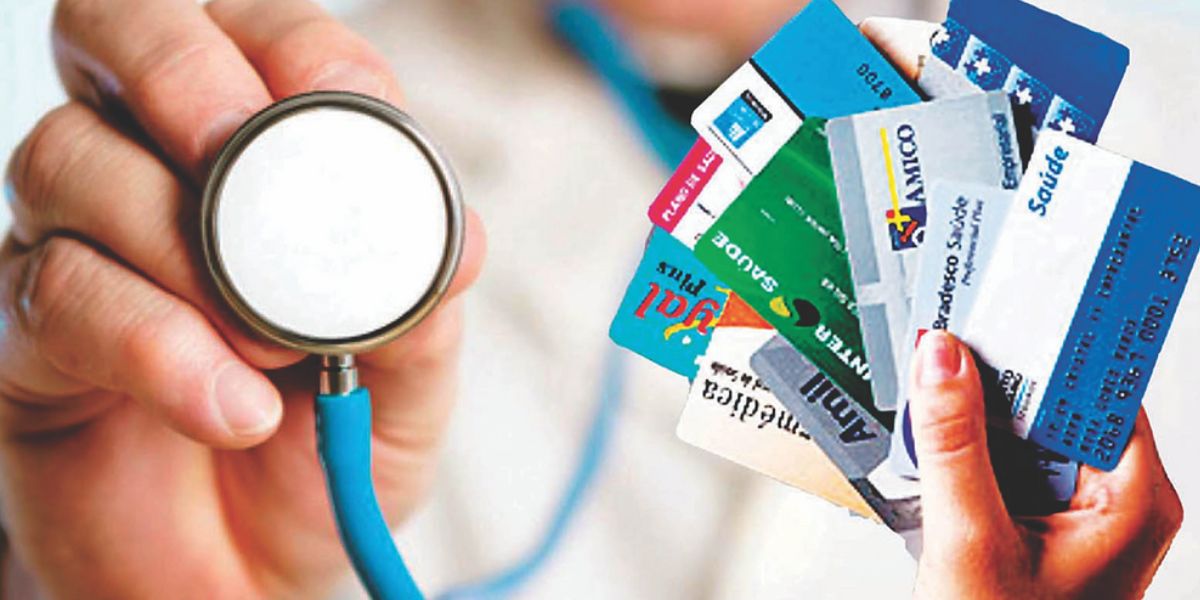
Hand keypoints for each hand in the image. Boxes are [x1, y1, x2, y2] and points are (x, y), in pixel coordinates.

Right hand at [0, 0, 483, 596]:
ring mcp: (78, 248)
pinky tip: (230, 406)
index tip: (346, 107)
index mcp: (257, 160)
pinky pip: (57, 296)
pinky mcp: (27, 342)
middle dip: (182, 72)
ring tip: (275, 350)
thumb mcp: (407, 379)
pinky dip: (156, 346)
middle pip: (115, 34)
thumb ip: (424, 303)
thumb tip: (455, 240)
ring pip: (69, 161)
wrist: (255, 576)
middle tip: (243, 152)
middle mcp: (151, 175)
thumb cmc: (326, 453)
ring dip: (186, 248)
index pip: (254, 34)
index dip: (300, 49)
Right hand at [907, 332, 1181, 598]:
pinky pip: (1010, 464)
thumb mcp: (970, 538)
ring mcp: (1079, 515)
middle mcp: (1116, 503)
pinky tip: (939, 452)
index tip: (1007, 308)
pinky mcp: (1043, 524)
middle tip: (949, 351)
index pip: (1101, 392)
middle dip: (1000, 382)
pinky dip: (972, 452)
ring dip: (979, 419)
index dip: (1053, 347)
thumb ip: (954, 444)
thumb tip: (942, 360)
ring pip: (1029, 435)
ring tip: (935, 403)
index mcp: (1133, 503)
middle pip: (1060, 407)